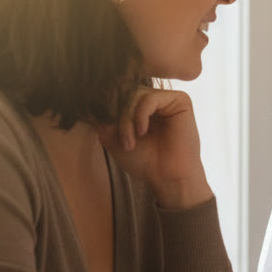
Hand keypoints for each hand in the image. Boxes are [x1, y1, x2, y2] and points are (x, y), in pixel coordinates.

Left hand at [96, 87, 212, 208]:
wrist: (169, 178)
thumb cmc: (146, 162)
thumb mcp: (114, 139)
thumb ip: (103, 119)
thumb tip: (91, 102)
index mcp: (140, 107)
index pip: (118, 96)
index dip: (108, 111)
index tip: (107, 132)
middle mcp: (154, 100)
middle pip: (125, 93)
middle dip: (118, 117)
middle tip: (123, 142)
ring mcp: (167, 99)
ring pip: (136, 95)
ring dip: (127, 119)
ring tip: (130, 141)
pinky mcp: (180, 100)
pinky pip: (150, 98)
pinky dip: (141, 115)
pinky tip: (142, 132)